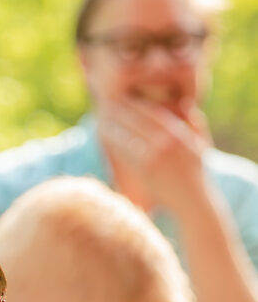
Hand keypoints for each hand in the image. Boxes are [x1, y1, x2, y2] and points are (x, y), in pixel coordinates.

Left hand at [98, 97, 209, 213]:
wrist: (193, 201)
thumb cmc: (196, 174)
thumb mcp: (201, 145)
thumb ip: (194, 123)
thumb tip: (185, 103)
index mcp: (179, 132)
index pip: (152, 112)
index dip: (135, 104)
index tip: (124, 99)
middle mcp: (167, 141)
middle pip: (137, 121)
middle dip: (120, 112)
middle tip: (106, 105)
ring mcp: (154, 155)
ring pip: (127, 136)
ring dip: (112, 127)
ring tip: (100, 121)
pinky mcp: (144, 170)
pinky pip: (124, 152)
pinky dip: (114, 144)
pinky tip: (105, 139)